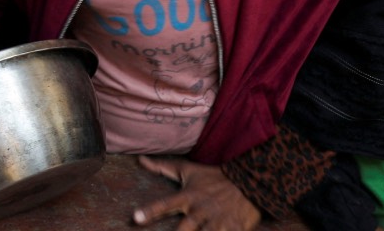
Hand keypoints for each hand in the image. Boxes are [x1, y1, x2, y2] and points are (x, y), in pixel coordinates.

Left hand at [134, 156, 260, 230]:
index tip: (136, 218)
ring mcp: (218, 221)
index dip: (150, 212)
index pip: (164, 205)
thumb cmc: (213, 177)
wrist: (247, 181)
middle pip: (186, 229)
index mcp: (188, 197)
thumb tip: (140, 159)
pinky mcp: (234, 228)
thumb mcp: (187, 170)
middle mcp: (200, 210)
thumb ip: (162, 167)